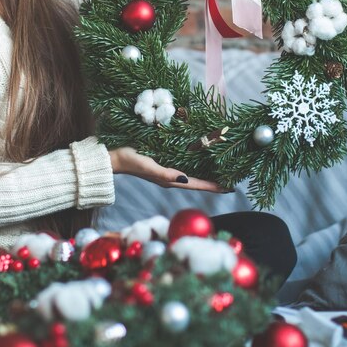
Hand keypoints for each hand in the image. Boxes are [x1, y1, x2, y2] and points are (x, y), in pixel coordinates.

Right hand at [108, 146, 230, 193]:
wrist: (114, 158)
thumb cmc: (130, 161)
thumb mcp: (148, 166)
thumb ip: (165, 173)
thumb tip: (185, 179)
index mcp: (169, 180)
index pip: (196, 185)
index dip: (213, 186)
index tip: (229, 187)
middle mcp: (171, 177)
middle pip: (197, 182)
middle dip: (213, 182)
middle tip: (231, 181)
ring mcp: (167, 171)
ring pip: (192, 175)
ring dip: (206, 175)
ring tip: (221, 173)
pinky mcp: (163, 163)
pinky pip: (184, 166)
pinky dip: (196, 166)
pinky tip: (201, 162)